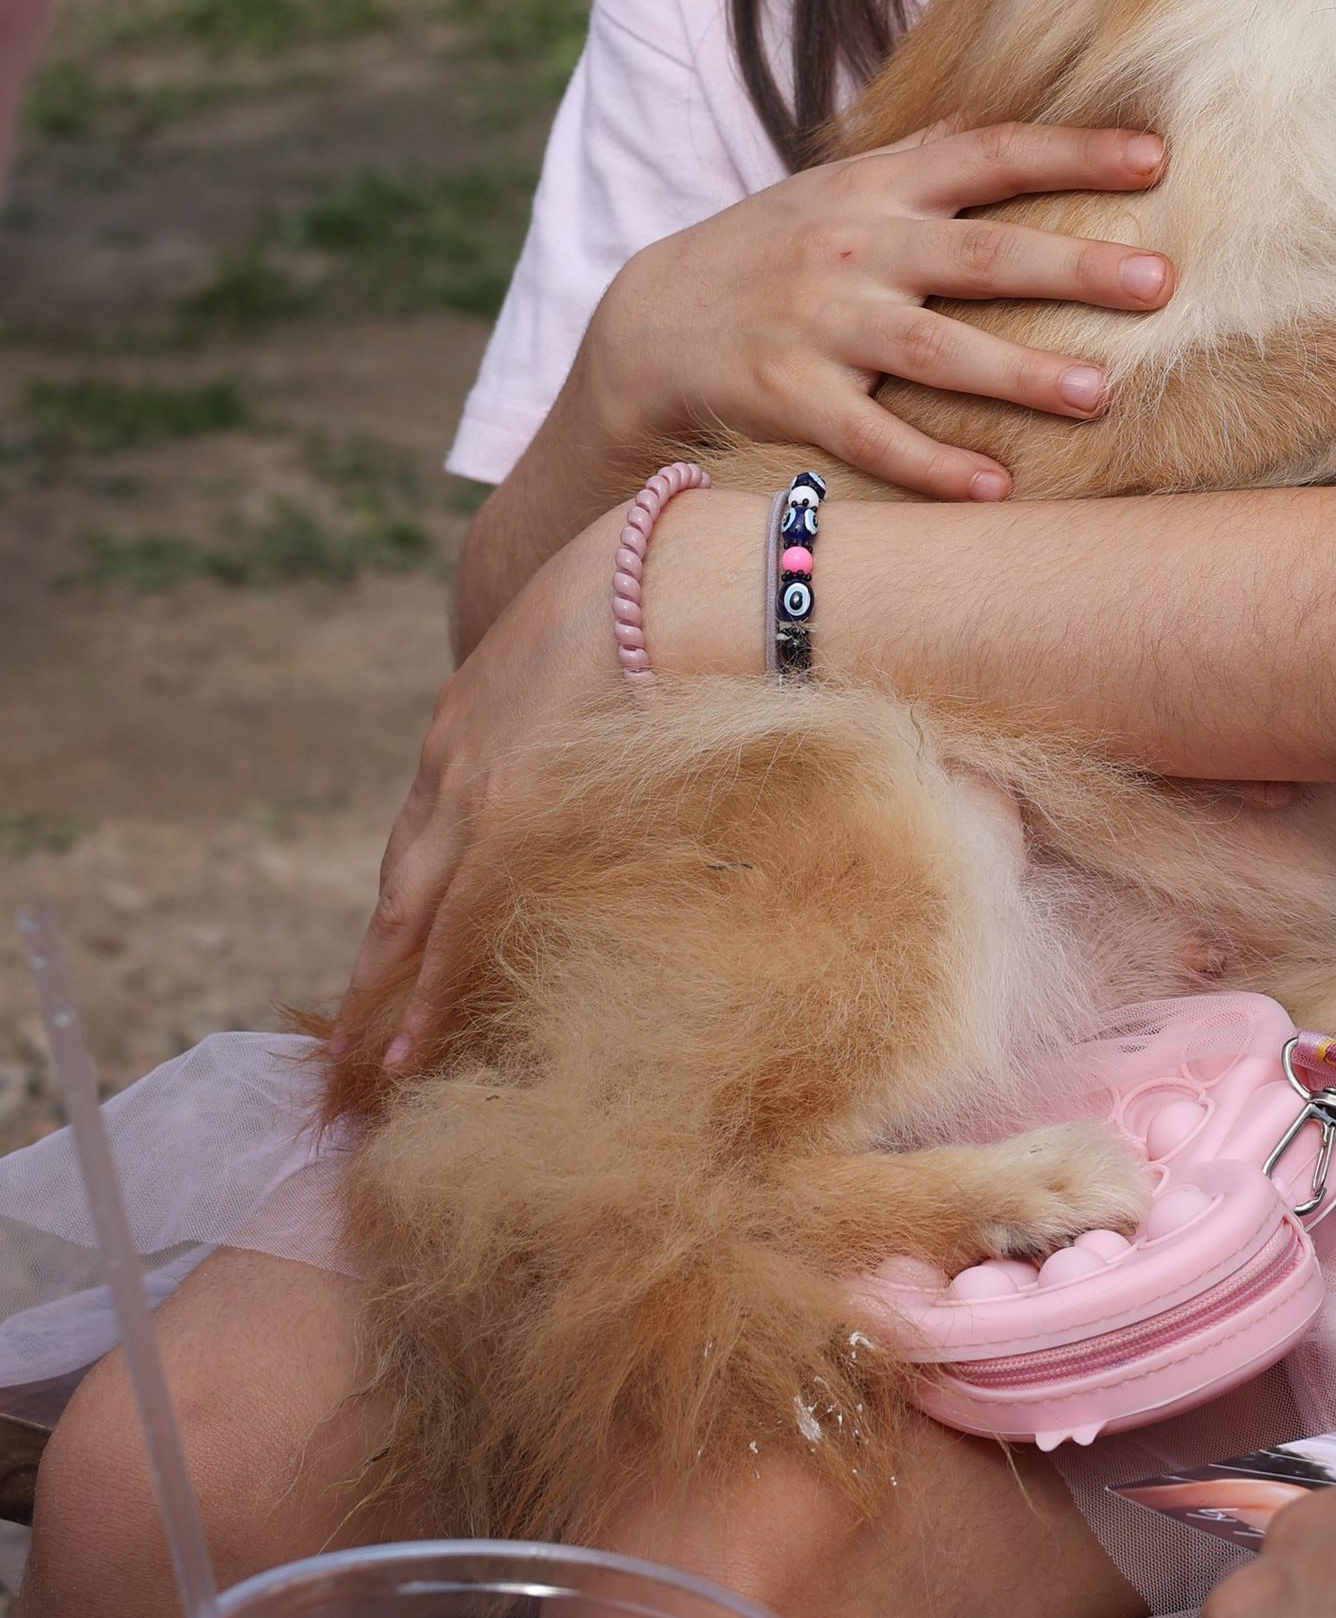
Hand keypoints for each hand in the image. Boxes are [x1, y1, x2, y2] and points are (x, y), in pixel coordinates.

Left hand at [334, 503, 631, 1067]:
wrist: (690, 568)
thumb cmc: (684, 593)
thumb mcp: (615, 640)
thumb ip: (608, 691)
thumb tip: (656, 726)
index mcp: (480, 702)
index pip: (436, 811)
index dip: (424, 872)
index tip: (414, 919)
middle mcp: (456, 749)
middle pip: (403, 865)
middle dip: (383, 942)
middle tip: (363, 1012)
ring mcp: (473, 786)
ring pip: (408, 905)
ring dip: (389, 978)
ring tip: (375, 1050)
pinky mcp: (503, 821)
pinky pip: (448, 926)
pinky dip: (426, 991)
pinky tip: (412, 1048)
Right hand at [575, 124, 1174, 505]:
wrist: (646, 325)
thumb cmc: (773, 251)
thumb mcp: (838, 186)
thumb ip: (924, 159)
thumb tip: (1019, 121)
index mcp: (877, 187)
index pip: (987, 154)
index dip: (1072, 153)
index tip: (1157, 159)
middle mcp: (853, 246)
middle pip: (979, 255)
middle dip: (1072, 267)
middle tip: (1162, 282)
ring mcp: (818, 323)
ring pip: (932, 351)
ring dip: (1017, 375)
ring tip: (1098, 395)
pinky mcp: (786, 395)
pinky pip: (867, 436)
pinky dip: (929, 465)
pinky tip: (995, 488)